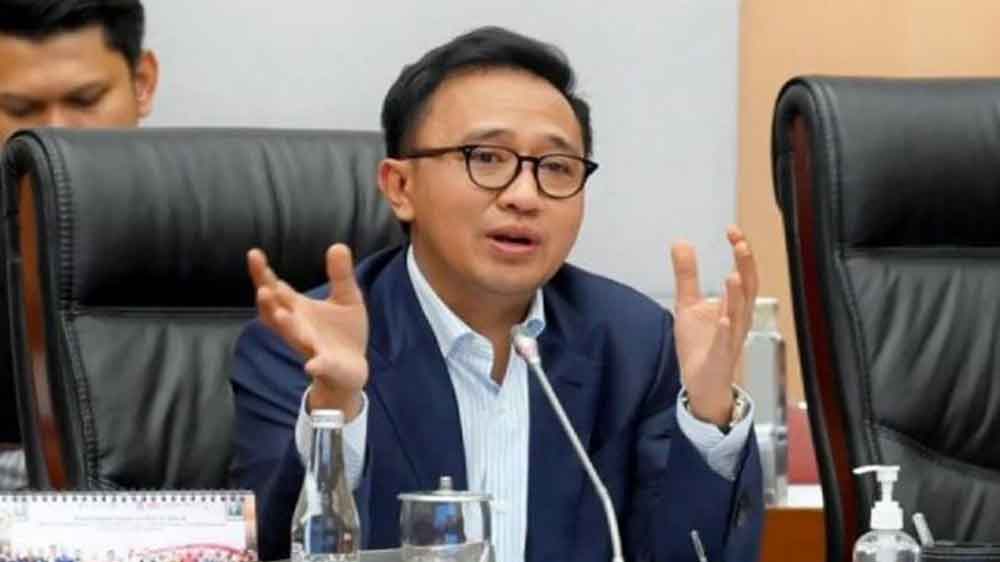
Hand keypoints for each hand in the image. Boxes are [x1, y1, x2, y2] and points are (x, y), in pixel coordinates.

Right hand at [247, 244, 367, 419]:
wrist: (352, 369)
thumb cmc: (342, 332)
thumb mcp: (347, 297)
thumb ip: (340, 275)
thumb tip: (338, 245)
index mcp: (298, 309)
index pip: (275, 289)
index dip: (263, 273)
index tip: (254, 254)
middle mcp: (297, 327)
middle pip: (276, 313)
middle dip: (268, 302)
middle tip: (263, 288)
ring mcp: (310, 347)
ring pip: (293, 337)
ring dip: (286, 327)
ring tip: (282, 315)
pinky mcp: (327, 366)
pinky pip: (319, 365)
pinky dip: (316, 364)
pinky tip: (312, 365)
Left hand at [670, 226, 757, 425]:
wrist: (701, 383)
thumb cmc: (701, 345)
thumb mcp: (688, 304)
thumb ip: (686, 275)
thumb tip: (681, 242)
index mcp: (733, 305)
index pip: (743, 272)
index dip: (741, 252)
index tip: (732, 230)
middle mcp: (738, 319)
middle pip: (748, 289)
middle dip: (746, 266)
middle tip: (740, 244)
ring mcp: (731, 338)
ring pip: (739, 315)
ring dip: (737, 296)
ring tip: (733, 275)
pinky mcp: (721, 357)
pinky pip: (726, 343)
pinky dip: (726, 330)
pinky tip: (723, 318)